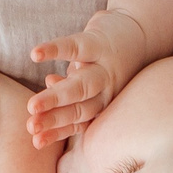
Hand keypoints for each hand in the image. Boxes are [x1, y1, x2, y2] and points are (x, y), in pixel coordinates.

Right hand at [28, 9, 148, 146]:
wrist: (141, 30)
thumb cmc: (107, 61)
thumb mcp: (92, 80)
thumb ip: (71, 86)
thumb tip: (48, 82)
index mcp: (104, 102)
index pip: (79, 122)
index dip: (57, 132)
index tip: (36, 142)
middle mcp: (107, 89)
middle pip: (81, 109)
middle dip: (55, 119)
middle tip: (31, 126)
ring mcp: (104, 67)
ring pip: (81, 86)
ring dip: (56, 97)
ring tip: (32, 106)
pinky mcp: (98, 42)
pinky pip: (75, 47)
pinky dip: (55, 50)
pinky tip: (35, 55)